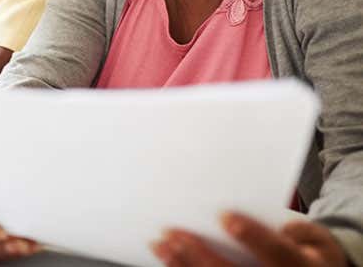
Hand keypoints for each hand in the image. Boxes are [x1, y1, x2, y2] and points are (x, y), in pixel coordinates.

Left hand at [151, 212, 347, 265]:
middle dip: (200, 254)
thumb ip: (302, 231)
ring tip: (160, 244)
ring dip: (183, 265)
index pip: (276, 253)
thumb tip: (284, 228)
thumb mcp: (318, 240)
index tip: (226, 216)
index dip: (253, 236)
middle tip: (172, 233)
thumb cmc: (310, 254)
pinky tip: (169, 260)